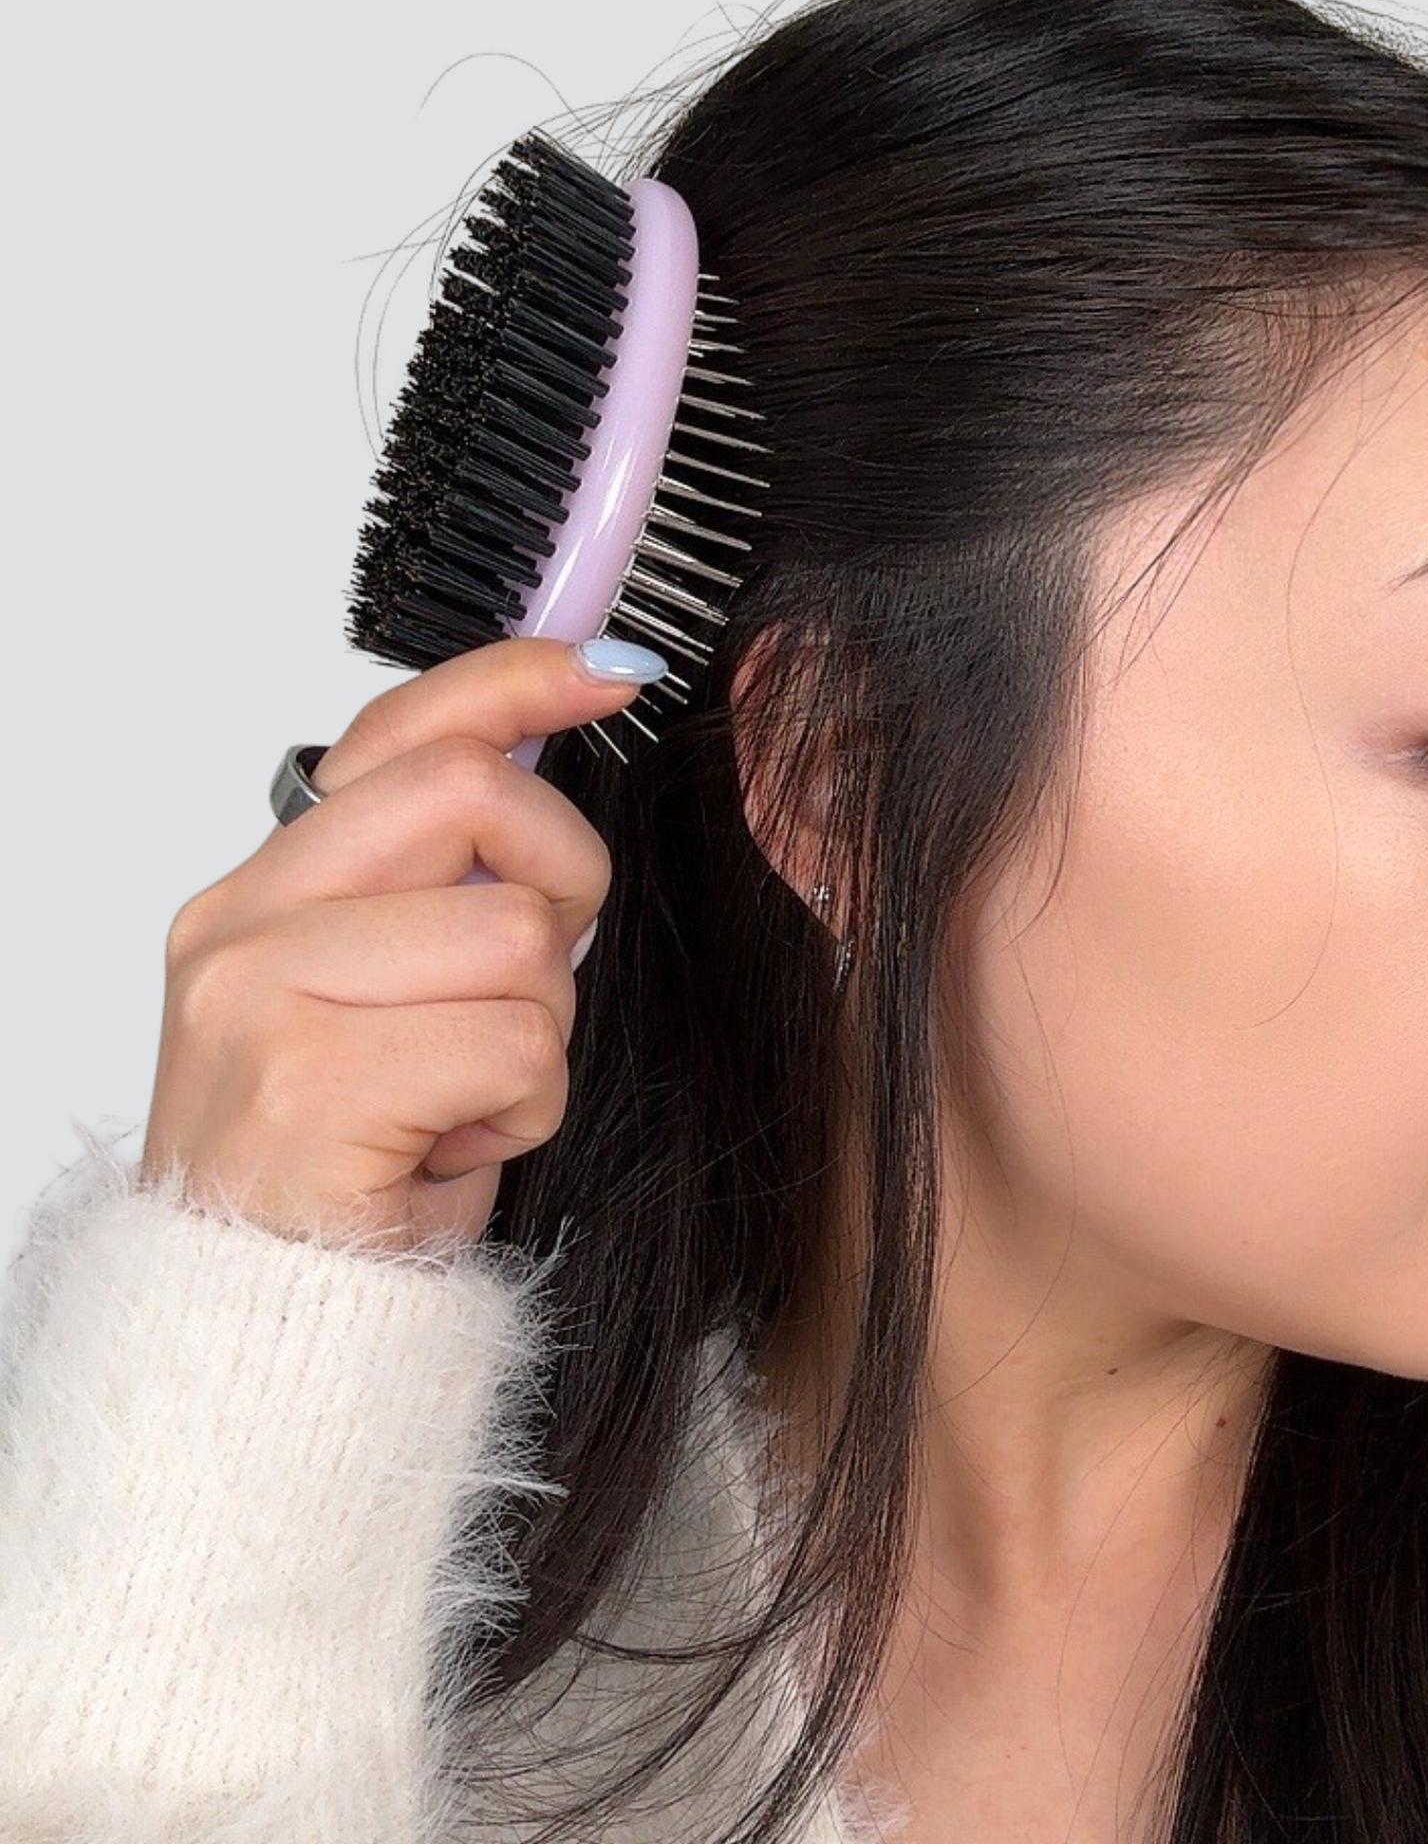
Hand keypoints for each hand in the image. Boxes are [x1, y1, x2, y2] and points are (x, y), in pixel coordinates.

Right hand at [139, 636, 652, 1252]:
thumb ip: (444, 894)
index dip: (516, 681)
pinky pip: (516, 1043)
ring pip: (519, 937)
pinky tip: (451, 1151)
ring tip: (465, 1099)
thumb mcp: (394, 1006)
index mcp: (262, 895)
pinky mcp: (307, 1083)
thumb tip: (544, 772)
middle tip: (534, 981)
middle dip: (563, 881)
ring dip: (540, 1034)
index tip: (611, 668)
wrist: (270, 1334)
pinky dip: (524, 1109)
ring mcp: (259, 998)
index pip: (395, 736)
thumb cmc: (351, 1173)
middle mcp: (241, 927)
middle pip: (475, 795)